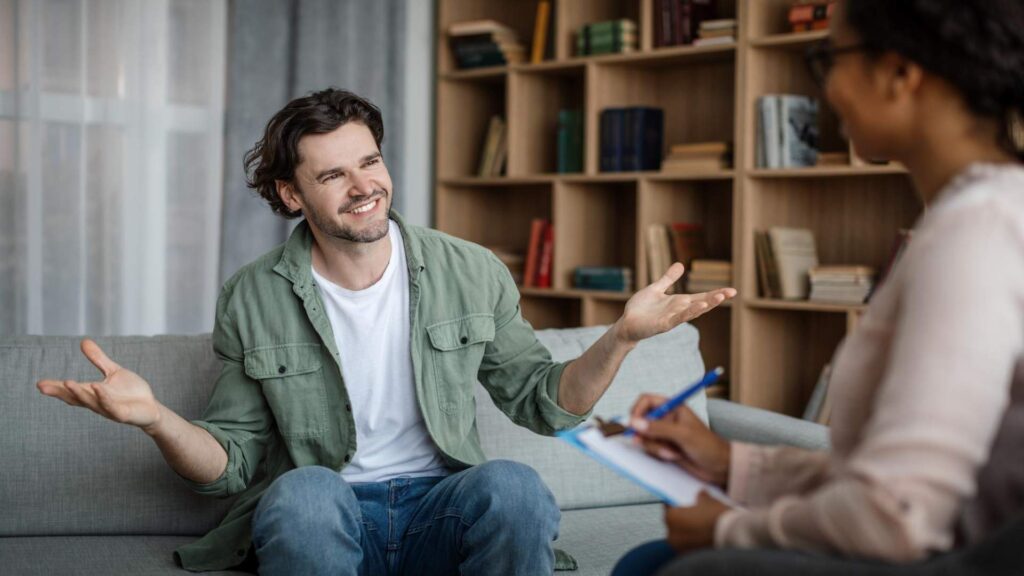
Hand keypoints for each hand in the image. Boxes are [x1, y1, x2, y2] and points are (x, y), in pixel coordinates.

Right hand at [37, 339, 162, 431]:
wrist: (151, 408)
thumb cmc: (130, 392)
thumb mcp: (113, 372)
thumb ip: (98, 359)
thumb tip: (83, 341)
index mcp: (93, 393)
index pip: (71, 391)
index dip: (56, 388)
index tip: (39, 384)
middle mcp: (97, 403)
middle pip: (76, 398)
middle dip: (61, 392)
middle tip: (43, 386)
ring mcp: (109, 409)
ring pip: (91, 402)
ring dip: (79, 393)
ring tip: (66, 382)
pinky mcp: (122, 414)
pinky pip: (111, 406)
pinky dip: (104, 397)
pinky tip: (97, 387)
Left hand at [615, 263, 735, 343]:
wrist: (627, 323)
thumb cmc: (641, 308)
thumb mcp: (656, 289)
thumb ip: (668, 279)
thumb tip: (681, 264)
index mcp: (679, 302)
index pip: (702, 297)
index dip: (716, 294)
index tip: (732, 291)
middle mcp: (679, 310)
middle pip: (702, 303)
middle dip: (716, 298)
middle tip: (731, 292)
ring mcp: (672, 318)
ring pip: (692, 311)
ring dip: (705, 305)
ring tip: (718, 298)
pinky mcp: (663, 325)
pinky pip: (677, 318)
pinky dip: (688, 313)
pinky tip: (698, 307)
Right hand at [630, 395, 730, 486]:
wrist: (719, 467)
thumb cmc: (708, 446)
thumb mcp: (683, 435)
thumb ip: (658, 428)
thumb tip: (634, 423)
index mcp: (673, 407)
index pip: (646, 401)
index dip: (637, 410)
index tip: (633, 423)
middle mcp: (666, 418)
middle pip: (641, 420)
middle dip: (644, 433)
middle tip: (644, 442)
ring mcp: (664, 434)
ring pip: (644, 437)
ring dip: (654, 446)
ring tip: (671, 452)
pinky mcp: (664, 447)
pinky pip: (650, 449)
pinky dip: (658, 453)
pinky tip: (673, 456)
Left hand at [664, 491, 731, 551]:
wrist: (732, 536)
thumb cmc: (717, 517)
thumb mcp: (709, 501)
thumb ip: (702, 497)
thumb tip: (701, 494)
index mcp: (671, 517)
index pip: (668, 507)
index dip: (676, 503)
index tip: (681, 501)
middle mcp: (672, 535)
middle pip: (674, 523)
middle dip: (682, 518)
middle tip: (693, 514)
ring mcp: (680, 548)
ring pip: (681, 535)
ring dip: (688, 530)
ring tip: (700, 525)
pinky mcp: (690, 556)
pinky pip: (689, 544)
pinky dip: (694, 540)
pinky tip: (704, 535)